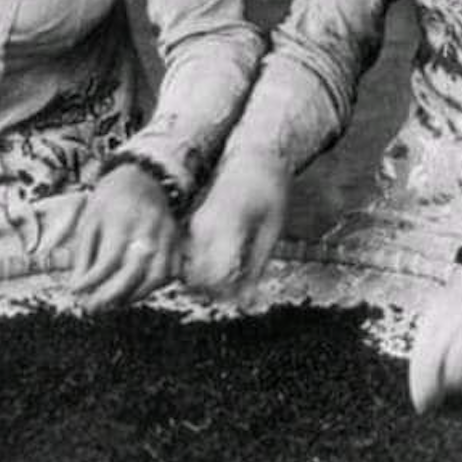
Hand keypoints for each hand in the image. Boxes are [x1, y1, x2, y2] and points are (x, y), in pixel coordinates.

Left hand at [69, 164, 179, 309]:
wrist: (144, 178)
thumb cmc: (112, 199)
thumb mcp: (90, 219)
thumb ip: (83, 253)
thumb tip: (76, 286)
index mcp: (122, 219)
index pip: (108, 261)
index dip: (91, 281)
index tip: (75, 292)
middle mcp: (148, 229)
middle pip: (133, 272)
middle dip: (110, 296)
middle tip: (92, 308)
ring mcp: (167, 236)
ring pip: (156, 276)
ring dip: (134, 296)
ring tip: (113, 304)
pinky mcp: (177, 242)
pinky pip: (171, 272)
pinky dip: (154, 287)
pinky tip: (136, 292)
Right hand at [187, 151, 289, 294]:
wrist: (254, 158)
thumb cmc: (270, 190)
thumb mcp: (273, 231)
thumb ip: (256, 268)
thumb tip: (246, 303)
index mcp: (226, 227)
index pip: (216, 277)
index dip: (230, 294)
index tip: (246, 293)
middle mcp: (202, 228)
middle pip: (196, 280)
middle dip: (217, 292)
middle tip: (240, 287)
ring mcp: (193, 226)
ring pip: (188, 272)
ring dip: (209, 282)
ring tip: (235, 272)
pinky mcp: (191, 227)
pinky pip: (189, 259)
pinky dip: (204, 270)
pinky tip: (225, 261)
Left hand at [408, 248, 461, 412]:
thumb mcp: (453, 301)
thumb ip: (438, 328)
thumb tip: (424, 367)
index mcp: (439, 308)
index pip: (420, 350)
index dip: (417, 379)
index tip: (419, 400)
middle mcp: (454, 316)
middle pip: (433, 360)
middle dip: (429, 388)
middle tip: (429, 407)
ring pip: (456, 364)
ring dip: (454, 381)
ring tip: (458, 387)